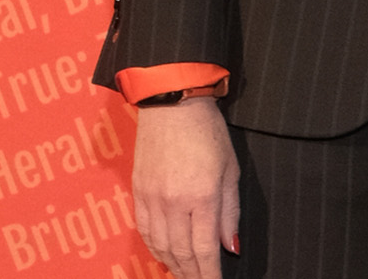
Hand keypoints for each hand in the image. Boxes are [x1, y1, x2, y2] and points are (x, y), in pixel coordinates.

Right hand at [133, 96, 239, 278]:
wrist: (172, 106)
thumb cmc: (208, 133)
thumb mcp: (230, 170)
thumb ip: (230, 211)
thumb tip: (229, 245)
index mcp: (201, 197)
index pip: (204, 248)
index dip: (209, 272)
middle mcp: (173, 203)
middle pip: (181, 252)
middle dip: (192, 273)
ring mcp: (152, 199)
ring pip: (160, 245)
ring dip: (173, 265)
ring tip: (185, 275)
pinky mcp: (137, 193)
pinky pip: (144, 231)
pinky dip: (155, 248)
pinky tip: (164, 256)